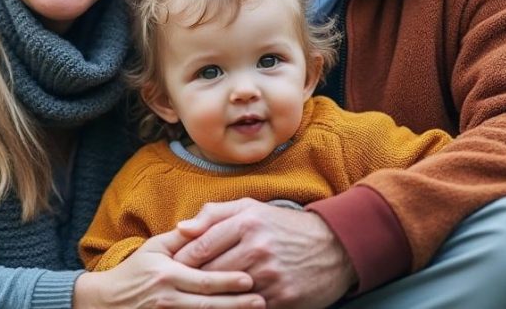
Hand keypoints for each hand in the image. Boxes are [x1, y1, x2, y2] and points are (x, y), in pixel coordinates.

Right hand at [73, 228, 263, 308]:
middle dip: (236, 304)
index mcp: (167, 274)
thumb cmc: (134, 271)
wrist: (106, 302)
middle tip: (261, 300)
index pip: (202, 280)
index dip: (226, 281)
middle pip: (207, 304)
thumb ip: (179, 238)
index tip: (250, 279)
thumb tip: (201, 224)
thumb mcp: (153, 248)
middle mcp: (167, 298)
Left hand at [174, 199, 354, 308]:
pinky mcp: (283, 298)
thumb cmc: (284, 226)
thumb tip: (180, 228)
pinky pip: (249, 307)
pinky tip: (227, 304)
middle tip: (178, 287)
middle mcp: (258, 248)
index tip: (171, 269)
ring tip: (198, 298)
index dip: (181, 261)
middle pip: (209, 273)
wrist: (334, 247)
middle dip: (191, 282)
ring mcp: (271, 275)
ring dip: (211, 298)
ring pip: (226, 293)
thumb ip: (213, 214)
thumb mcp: (251, 208)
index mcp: (247, 223)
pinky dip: (236, 307)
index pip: (200, 247)